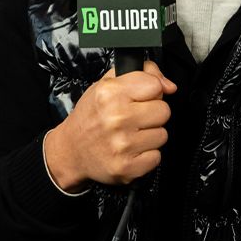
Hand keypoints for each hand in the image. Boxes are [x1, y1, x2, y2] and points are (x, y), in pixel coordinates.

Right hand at [43, 61, 175, 190]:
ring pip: (162, 135)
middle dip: (152, 114)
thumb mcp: (108, 84)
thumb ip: (142, 73)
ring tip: (131, 135)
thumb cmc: (91, 117)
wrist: (71, 151)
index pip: (155, 85)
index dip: (150, 92)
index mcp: (110, 93)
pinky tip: (130, 150)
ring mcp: (122, 145)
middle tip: (134, 119)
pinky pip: (156, 157)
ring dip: (149, 136)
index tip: (139, 99)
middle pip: (164, 111)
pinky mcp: (127, 167)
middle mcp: (116, 118)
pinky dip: (146, 156)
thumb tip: (169, 86)